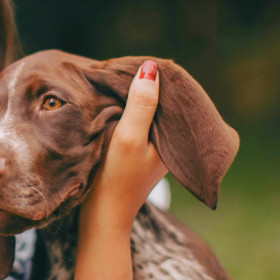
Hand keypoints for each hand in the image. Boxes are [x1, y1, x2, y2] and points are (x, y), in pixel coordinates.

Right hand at [81, 60, 168, 231]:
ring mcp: (155, 145)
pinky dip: (128, 108)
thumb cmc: (117, 178)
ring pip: (149, 109)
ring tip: (116, 80)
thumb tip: (151, 68)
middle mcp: (170, 140)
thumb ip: (142, 105)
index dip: (157, 76)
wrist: (103, 216)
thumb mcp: (130, 138)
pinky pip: (138, 120)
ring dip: (135, 96)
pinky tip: (114, 102)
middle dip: (146, 83)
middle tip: (122, 67)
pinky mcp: (140, 149)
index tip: (134, 63)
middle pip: (162, 100)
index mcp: (176, 137)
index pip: (173, 95)